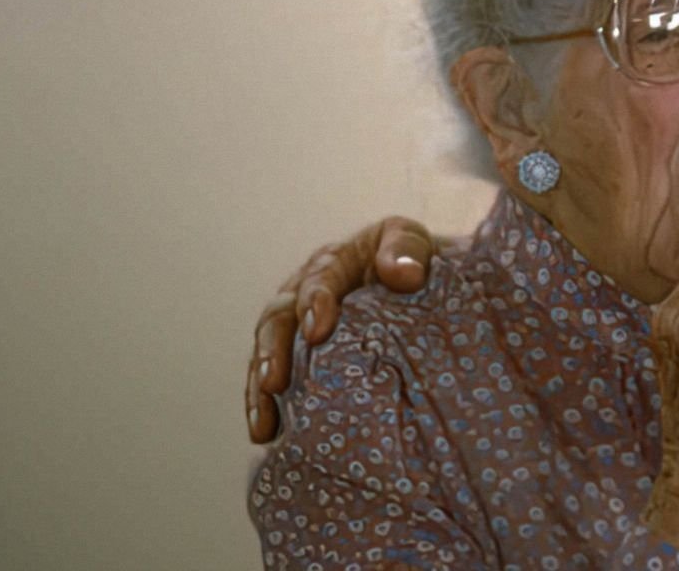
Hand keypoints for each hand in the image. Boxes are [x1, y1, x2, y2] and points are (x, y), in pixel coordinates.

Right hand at [245, 216, 436, 442]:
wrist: (418, 285)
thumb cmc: (413, 262)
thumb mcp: (413, 244)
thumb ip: (406, 250)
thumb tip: (405, 274)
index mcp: (333, 263)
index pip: (318, 279)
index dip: (314, 303)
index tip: (317, 331)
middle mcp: (303, 294)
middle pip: (278, 319)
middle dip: (274, 352)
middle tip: (274, 383)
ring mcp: (297, 329)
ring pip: (269, 355)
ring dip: (260, 390)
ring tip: (263, 424)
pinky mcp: (299, 361)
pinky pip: (274, 382)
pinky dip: (268, 407)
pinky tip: (267, 435)